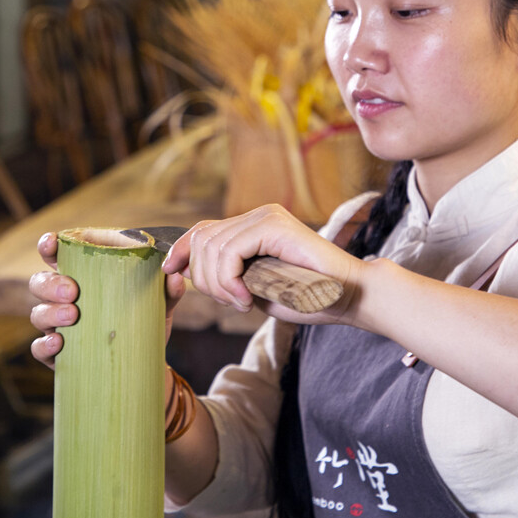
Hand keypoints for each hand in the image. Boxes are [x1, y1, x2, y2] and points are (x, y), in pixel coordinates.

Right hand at [29, 232, 186, 368]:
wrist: (145, 362)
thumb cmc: (145, 320)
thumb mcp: (159, 304)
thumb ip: (167, 290)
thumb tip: (173, 277)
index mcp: (84, 276)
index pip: (57, 255)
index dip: (48, 246)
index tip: (52, 244)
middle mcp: (63, 298)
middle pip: (40, 282)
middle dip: (51, 284)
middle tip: (73, 291)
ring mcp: (58, 326)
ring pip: (37, 313)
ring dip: (50, 312)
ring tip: (72, 315)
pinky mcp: (59, 354)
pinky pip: (39, 348)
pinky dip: (44, 345)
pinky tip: (59, 343)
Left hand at [161, 204, 365, 325]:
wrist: (348, 296)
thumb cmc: (307, 297)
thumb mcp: (255, 288)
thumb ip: (228, 277)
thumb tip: (188, 272)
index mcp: (252, 226)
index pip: (202, 230)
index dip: (180, 251)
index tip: (169, 273)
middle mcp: (257, 215)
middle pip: (202, 239)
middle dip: (204, 279)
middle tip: (232, 303)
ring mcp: (266, 216)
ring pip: (212, 247)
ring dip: (219, 285)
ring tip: (242, 302)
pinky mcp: (274, 225)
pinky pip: (230, 251)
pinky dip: (229, 280)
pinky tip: (245, 298)